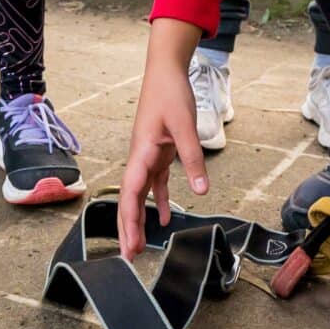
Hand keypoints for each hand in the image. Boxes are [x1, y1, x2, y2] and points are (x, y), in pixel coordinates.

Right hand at [117, 19, 210, 260]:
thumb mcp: (185, 126)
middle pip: (130, 200)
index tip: (129, 245)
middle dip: (127, 228)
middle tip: (128, 258)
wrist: (166, 70)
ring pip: (140, 194)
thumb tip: (202, 192)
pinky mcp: (159, 152)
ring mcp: (148, 156)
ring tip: (138, 246)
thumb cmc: (171, 94)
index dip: (129, 222)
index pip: (132, 194)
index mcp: (141, 153)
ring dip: (139, 219)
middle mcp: (140, 158)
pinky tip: (164, 220)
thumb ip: (193, 158)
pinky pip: (155, 183)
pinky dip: (159, 201)